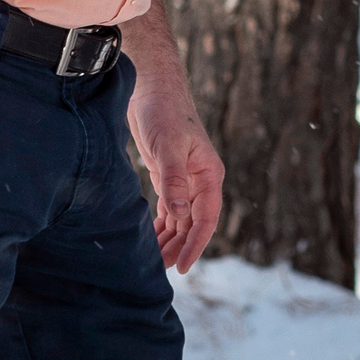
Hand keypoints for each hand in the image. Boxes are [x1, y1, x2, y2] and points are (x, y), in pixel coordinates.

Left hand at [129, 74, 225, 272]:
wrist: (152, 88)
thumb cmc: (164, 112)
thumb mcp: (168, 145)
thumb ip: (174, 180)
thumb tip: (179, 214)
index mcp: (209, 174)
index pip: (207, 218)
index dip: (196, 244)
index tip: (182, 267)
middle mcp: (200, 181)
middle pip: (194, 223)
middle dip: (179, 247)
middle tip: (160, 271)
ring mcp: (184, 180)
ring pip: (181, 219)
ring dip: (170, 240)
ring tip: (154, 262)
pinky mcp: (168, 176)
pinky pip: (169, 209)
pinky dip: (161, 225)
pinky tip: (150, 239)